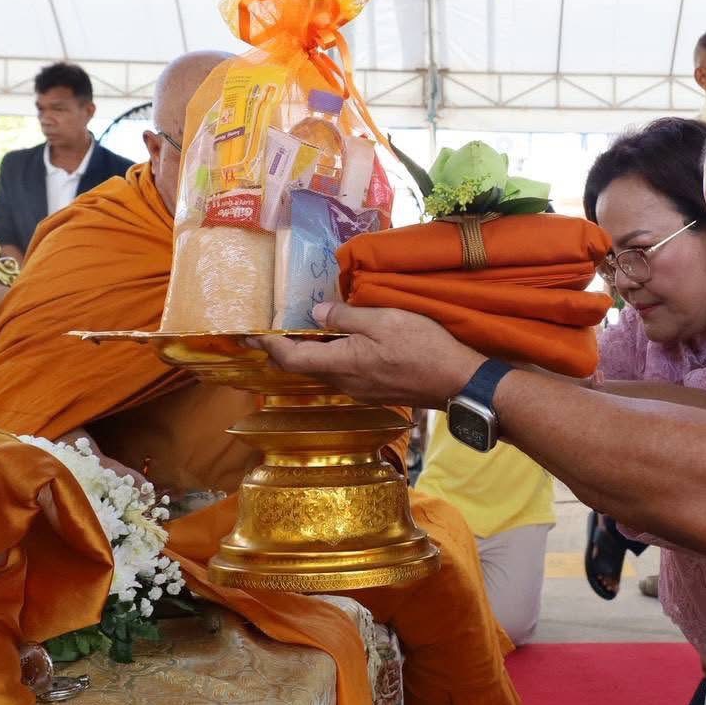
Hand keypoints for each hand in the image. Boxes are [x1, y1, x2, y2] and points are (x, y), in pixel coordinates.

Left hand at [255, 302, 485, 407]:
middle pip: (304, 367)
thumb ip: (347, 318)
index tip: (248, 334)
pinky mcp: (374, 390)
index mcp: (341, 363)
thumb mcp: (384, 321)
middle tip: (269, 329)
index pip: (291, 359)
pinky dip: (331, 356)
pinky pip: (342, 372)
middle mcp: (344, 382)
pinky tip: (338, 342)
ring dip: (310, 352)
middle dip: (284, 349)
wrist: (457, 382)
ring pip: (324, 370)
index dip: (267, 346)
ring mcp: (360, 390)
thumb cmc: (423, 348)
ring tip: (301, 331)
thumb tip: (315, 314)